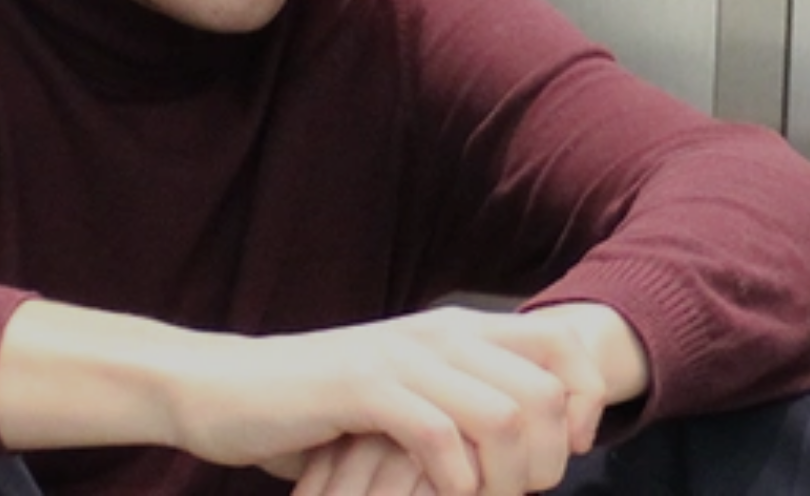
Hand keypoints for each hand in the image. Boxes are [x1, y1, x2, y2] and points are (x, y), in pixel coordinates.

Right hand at [170, 305, 607, 495]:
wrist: (223, 389)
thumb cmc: (319, 409)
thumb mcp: (407, 396)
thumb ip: (466, 404)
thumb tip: (538, 444)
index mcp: (459, 329)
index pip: (565, 344)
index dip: (586, 400)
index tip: (568, 450)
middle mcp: (440, 334)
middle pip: (547, 390)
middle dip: (549, 457)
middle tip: (520, 493)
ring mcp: (402, 358)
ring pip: (504, 414)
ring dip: (506, 476)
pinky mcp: (362, 387)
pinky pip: (440, 434)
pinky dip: (455, 480)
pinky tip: (443, 494)